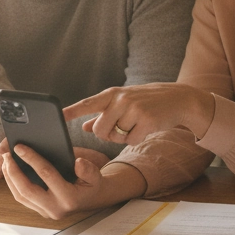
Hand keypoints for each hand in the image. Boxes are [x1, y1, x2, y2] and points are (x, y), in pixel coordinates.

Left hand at [0, 143, 142, 220]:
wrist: (91, 200)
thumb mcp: (96, 175)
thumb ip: (88, 169)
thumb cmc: (91, 184)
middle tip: (6, 154)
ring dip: (9, 178)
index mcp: (69, 198)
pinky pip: (21, 198)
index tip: (19, 147)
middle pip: (27, 190)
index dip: (32, 159)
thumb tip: (77, 162)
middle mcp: (55, 208)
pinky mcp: (39, 211)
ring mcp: (45, 212)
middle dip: (13, 171)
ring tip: (5, 160)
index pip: (47, 175)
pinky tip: (10, 171)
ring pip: (20, 196)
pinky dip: (13, 184)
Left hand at [64, 83, 215, 144]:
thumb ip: (103, 114)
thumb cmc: (147, 102)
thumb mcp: (124, 103)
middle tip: (122, 127)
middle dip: (108, 134)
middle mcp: (120, 99)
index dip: (70, 112)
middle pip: (99, 129)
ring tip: (136, 124)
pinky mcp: (146, 121)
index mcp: (112, 94)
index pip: (86, 104)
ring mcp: (134, 109)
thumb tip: (85, 127)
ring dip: (123, 137)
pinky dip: (137, 139)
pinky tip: (146, 127)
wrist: (178, 99)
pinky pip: (131, 141)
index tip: (55, 118)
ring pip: (115, 136)